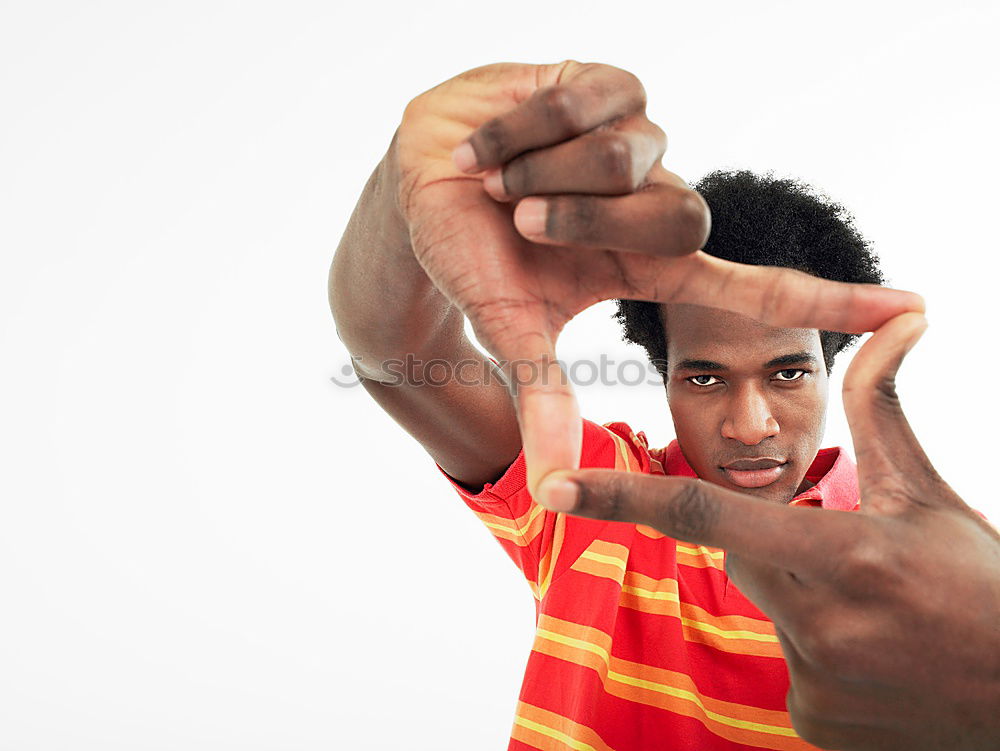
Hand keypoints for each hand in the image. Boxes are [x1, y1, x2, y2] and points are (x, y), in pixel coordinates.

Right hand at [392, 60, 923, 496]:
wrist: (420, 189)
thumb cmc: (473, 260)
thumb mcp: (513, 330)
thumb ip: (544, 400)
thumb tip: (551, 489)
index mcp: (651, 269)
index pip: (758, 287)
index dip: (830, 299)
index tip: (907, 308)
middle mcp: (659, 204)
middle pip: (681, 215)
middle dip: (582, 223)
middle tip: (519, 221)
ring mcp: (639, 144)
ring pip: (627, 154)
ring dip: (540, 176)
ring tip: (499, 182)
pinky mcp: (608, 84)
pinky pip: (587, 100)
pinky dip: (522, 129)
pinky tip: (499, 140)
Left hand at [535, 312, 999, 750]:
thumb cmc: (984, 583)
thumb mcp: (926, 492)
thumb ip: (884, 406)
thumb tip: (903, 318)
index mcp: (845, 555)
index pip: (703, 513)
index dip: (621, 495)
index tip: (553, 488)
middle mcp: (820, 624)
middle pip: (741, 555)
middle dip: (777, 543)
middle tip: (855, 560)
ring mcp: (815, 684)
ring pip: (765, 608)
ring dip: (804, 599)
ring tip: (881, 614)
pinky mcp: (812, 725)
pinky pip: (785, 663)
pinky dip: (816, 649)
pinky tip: (877, 657)